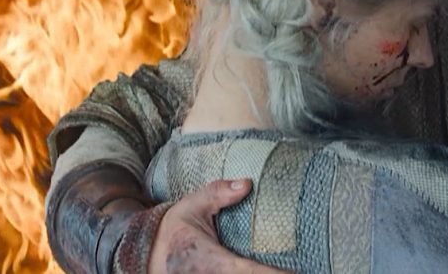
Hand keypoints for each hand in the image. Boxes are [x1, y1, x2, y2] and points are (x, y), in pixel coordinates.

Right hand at [149, 179, 287, 273]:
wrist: (145, 253)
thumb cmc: (173, 229)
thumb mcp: (193, 205)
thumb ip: (219, 193)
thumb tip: (247, 183)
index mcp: (212, 261)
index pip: (249, 272)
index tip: (297, 273)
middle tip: (303, 270)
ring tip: (292, 271)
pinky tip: (271, 271)